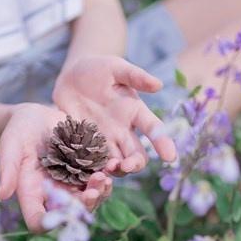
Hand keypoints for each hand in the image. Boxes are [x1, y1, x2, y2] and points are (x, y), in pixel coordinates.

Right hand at [0, 103, 112, 230]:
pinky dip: (106, 177)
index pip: (38, 221)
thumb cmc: (17, 132)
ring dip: (99, 192)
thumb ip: (8, 169)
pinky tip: (110, 165)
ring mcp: (72, 184)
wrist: (35, 116)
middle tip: (93, 191)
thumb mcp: (10, 146)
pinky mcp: (85, 171)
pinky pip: (99, 181)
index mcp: (32, 194)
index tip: (63, 213)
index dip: (50, 224)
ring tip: (103, 177)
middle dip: (84, 206)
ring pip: (89, 200)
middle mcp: (54, 194)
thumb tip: (2, 196)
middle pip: (71, 214)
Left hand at [53, 55, 176, 174]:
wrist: (70, 75)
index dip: (162, 143)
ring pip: (116, 163)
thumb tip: (158, 85)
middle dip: (135, 164)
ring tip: (107, 170)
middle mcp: (122, 130)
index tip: (170, 157)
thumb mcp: (115, 67)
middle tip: (126, 166)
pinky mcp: (84, 144)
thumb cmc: (97, 69)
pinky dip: (93, 170)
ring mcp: (103, 140)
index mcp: (134, 111)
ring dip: (115, 170)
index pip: (153, 129)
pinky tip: (89, 173)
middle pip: (136, 154)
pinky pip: (91, 162)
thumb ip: (135, 76)